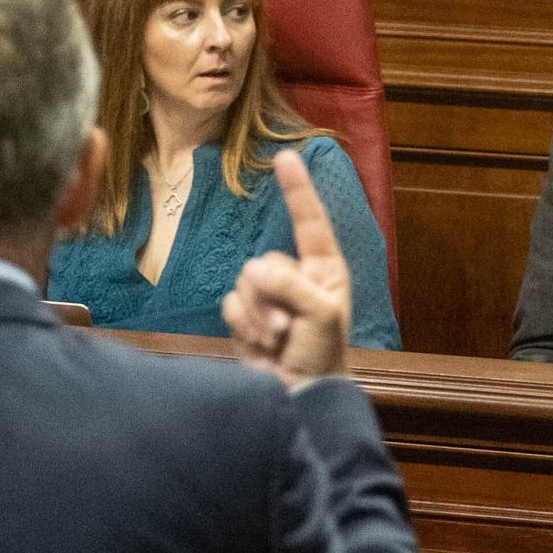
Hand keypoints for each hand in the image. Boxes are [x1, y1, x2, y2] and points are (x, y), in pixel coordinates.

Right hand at [222, 151, 351, 385]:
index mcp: (324, 269)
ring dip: (256, 316)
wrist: (297, 396)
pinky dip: (241, 325)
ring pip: (243, 282)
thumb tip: (254, 270)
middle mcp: (296, 276)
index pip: (310, 222)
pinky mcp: (246, 314)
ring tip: (276, 340)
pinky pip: (229, 303)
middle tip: (286, 330)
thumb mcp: (320, 315)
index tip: (286, 156)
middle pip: (263, 261)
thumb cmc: (321, 355)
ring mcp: (270, 295)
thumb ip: (291, 285)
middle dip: (269, 298)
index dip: (297, 189)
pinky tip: (259, 346)